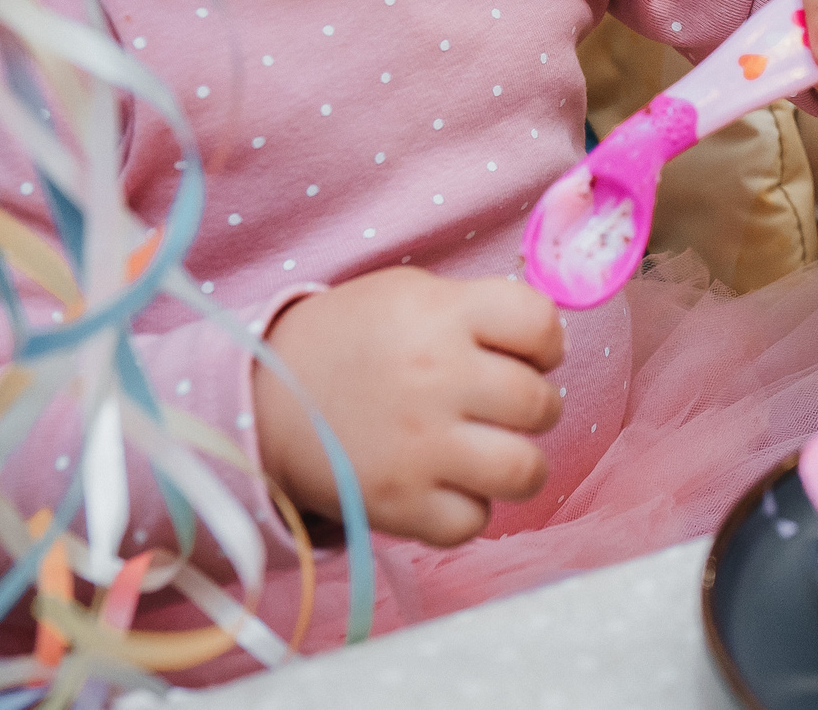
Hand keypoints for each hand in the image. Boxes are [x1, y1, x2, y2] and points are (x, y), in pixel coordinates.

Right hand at [252, 269, 564, 544]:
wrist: (267, 395)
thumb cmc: (355, 340)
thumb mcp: (412, 295)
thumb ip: (480, 312)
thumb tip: (550, 344)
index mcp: (440, 314)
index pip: (539, 322)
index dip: (547, 341)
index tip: (531, 353)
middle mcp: (436, 377)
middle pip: (540, 403)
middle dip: (535, 407)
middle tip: (506, 408)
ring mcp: (418, 446)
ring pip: (523, 471)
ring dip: (519, 464)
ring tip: (494, 453)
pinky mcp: (398, 503)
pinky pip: (473, 522)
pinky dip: (467, 509)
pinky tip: (447, 485)